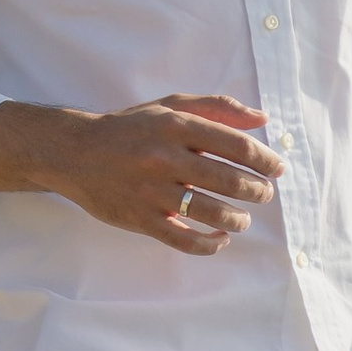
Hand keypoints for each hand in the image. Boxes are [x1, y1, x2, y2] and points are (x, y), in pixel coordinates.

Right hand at [0, 94, 283, 253]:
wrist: (75, 151)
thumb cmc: (131, 128)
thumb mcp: (170, 107)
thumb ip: (217, 108)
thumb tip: (262, 119)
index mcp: (176, 125)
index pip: (237, 147)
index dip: (265, 160)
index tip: (277, 169)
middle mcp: (164, 157)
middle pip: (229, 180)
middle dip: (257, 190)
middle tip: (264, 193)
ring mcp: (151, 191)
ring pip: (211, 212)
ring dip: (238, 218)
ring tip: (243, 217)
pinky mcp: (140, 219)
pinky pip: (184, 239)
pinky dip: (209, 243)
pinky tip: (220, 238)